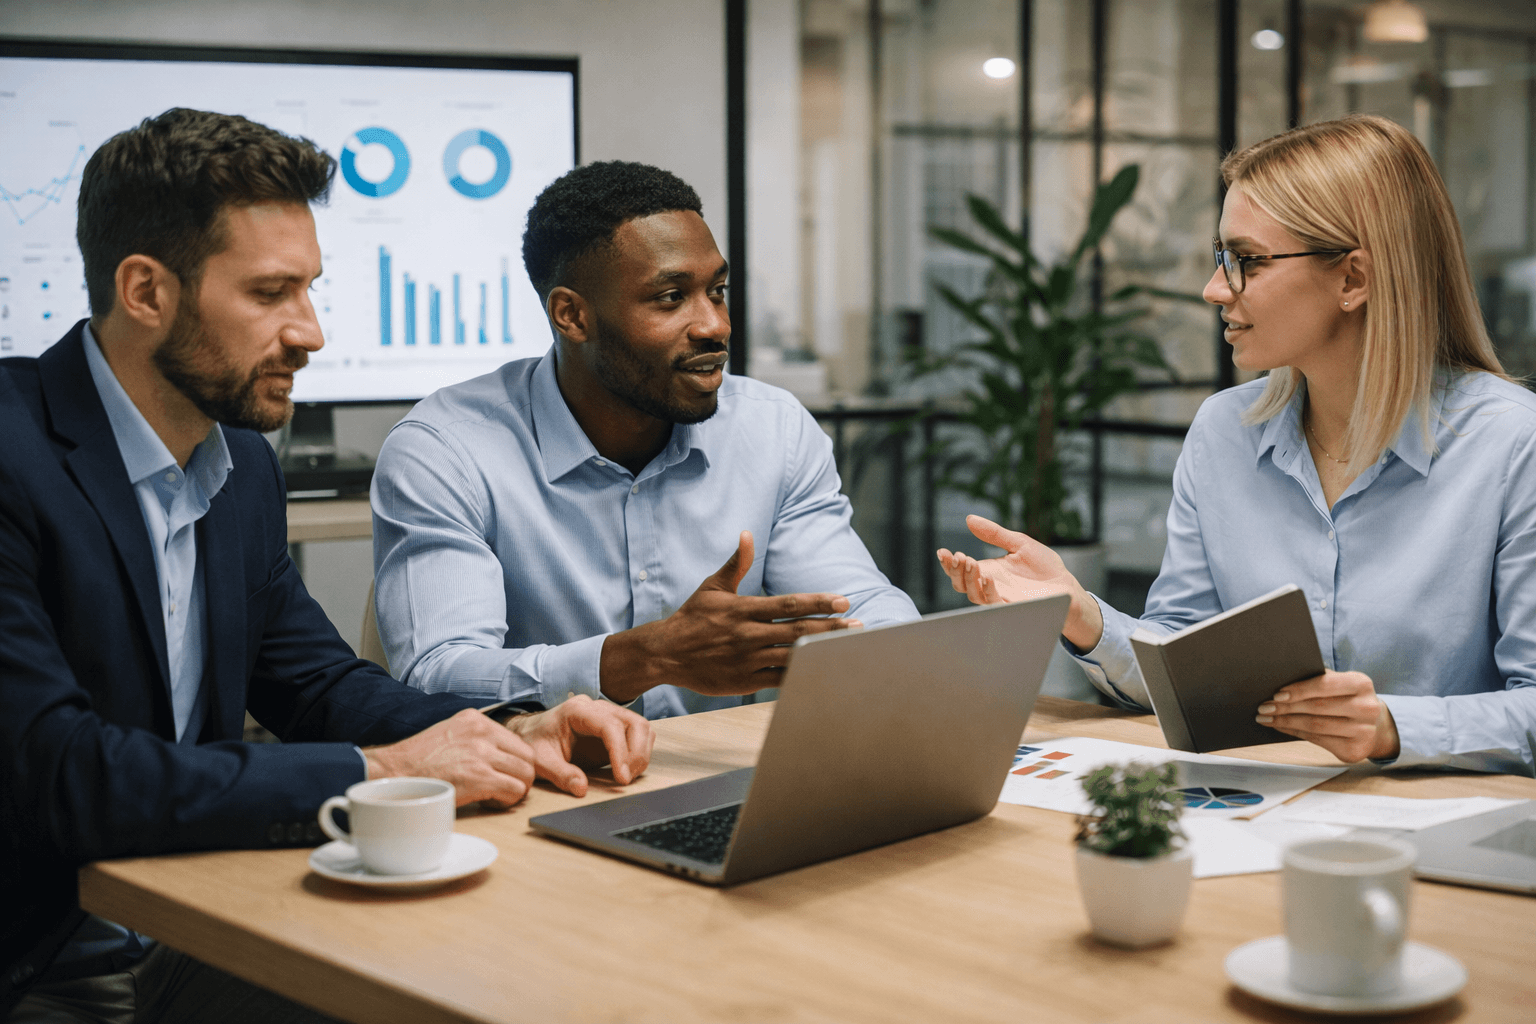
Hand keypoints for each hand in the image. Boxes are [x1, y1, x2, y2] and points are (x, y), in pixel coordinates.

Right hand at [363, 707, 537, 806]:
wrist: (393, 774)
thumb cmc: (418, 760)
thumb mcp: (450, 732)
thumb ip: (476, 737)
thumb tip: (501, 753)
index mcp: (476, 720)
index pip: (518, 741)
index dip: (516, 762)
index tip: (504, 773)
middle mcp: (483, 733)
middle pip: (528, 757)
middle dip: (521, 776)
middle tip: (505, 787)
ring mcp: (482, 755)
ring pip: (526, 775)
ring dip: (516, 789)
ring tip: (496, 795)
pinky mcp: (480, 778)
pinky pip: (514, 791)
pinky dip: (507, 801)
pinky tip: (490, 802)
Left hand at [506, 694, 654, 796]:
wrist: (531, 733)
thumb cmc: (535, 742)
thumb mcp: (540, 761)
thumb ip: (560, 774)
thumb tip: (581, 788)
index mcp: (577, 711)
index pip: (610, 725)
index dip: (620, 751)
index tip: (621, 777)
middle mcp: (597, 708)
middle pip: (634, 722)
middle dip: (635, 754)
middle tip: (625, 779)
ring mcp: (608, 716)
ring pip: (641, 727)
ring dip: (641, 754)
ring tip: (626, 777)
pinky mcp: (615, 728)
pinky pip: (639, 735)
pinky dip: (639, 753)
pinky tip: (626, 771)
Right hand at [599, 531, 861, 702]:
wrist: (665, 653)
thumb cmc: (692, 618)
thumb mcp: (713, 587)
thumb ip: (737, 563)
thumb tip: (748, 534)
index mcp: (743, 610)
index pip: (788, 604)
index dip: (818, 602)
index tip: (844, 601)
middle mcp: (747, 635)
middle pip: (797, 631)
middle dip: (830, 628)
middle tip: (858, 625)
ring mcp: (747, 660)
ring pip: (791, 657)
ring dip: (822, 652)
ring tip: (849, 648)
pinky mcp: (744, 681)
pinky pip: (778, 680)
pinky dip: (800, 676)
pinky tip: (823, 671)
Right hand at [935, 514, 1103, 649]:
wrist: (1066, 586)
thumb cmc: (1044, 568)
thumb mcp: (1018, 543)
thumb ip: (994, 533)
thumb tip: (970, 519)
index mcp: (989, 571)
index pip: (961, 570)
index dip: (949, 563)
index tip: (943, 551)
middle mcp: (990, 586)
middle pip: (961, 584)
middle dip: (954, 571)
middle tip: (956, 557)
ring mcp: (1000, 598)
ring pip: (974, 595)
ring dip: (969, 579)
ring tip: (970, 562)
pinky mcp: (1013, 608)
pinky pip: (994, 604)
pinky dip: (987, 592)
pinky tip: (987, 578)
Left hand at [1256, 670, 1400, 762]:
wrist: (1374, 725)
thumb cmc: (1346, 698)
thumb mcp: (1339, 683)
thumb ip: (1318, 679)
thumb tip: (1280, 679)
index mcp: (1362, 684)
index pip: (1325, 684)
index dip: (1299, 689)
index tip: (1277, 693)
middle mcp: (1367, 708)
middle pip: (1317, 708)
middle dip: (1286, 707)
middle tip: (1264, 707)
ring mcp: (1364, 732)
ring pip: (1315, 726)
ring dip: (1286, 722)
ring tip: (1266, 718)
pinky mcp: (1354, 751)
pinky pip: (1317, 740)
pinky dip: (1295, 733)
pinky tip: (1281, 727)